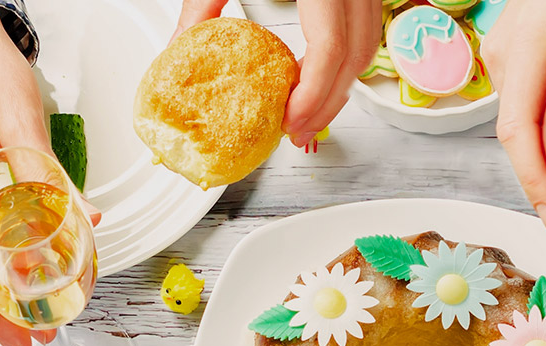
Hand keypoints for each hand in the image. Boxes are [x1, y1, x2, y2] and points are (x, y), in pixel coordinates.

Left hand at [176, 0, 381, 146]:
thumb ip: (204, 3)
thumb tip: (179, 47)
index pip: (330, 50)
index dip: (313, 95)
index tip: (291, 123)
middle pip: (356, 59)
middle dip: (329, 104)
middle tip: (298, 132)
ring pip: (366, 48)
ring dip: (339, 86)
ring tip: (306, 113)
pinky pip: (364, 32)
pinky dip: (343, 61)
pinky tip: (315, 76)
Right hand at [481, 0, 545, 228]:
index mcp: (529, 47)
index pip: (520, 131)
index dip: (535, 183)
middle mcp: (504, 53)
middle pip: (516, 134)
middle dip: (541, 179)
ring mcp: (502, 52)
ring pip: (517, 120)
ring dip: (542, 155)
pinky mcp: (511, 52)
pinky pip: (521, 102)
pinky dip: (540, 131)